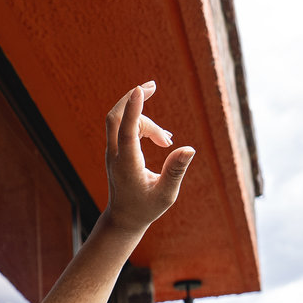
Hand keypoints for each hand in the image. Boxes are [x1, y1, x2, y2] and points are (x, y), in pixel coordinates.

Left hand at [102, 83, 195, 233]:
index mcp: (127, 165)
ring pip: (123, 121)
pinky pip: (124, 127)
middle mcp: (116, 155)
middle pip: (115, 117)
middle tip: (152, 85)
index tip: (141, 89)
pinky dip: (141, 124)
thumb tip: (189, 149)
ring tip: (167, 140)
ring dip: (147, 121)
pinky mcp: (115, 150)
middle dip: (132, 98)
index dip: (134, 109)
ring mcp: (113, 152)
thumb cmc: (146, 208)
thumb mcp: (166, 194)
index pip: (127, 131)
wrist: (124, 218)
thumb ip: (175, 171)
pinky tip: (161, 138)